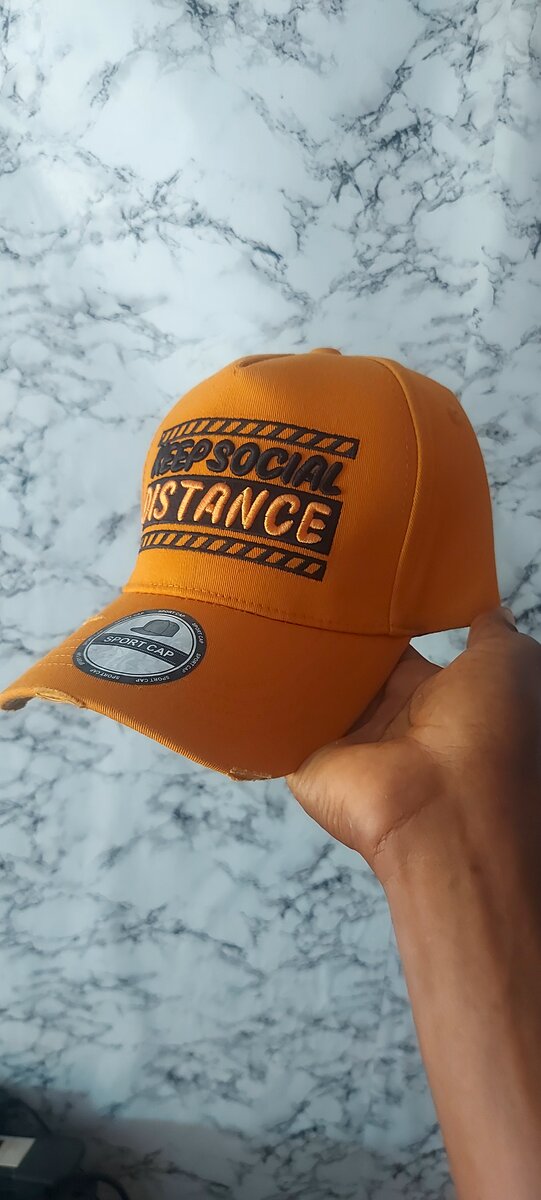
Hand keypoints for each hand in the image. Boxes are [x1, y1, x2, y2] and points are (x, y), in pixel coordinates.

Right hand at [287, 606, 540, 884]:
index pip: (396, 652)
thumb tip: (489, 611)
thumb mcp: (509, 665)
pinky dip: (263, 694)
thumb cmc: (486, 732)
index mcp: (435, 699)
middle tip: (306, 587)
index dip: (379, 619)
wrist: (441, 809)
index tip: (355, 581)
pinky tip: (248, 651)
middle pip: (349, 668)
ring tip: (271, 604)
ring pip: (312, 689)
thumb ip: (492, 634)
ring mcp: (345, 744)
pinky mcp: (305, 762)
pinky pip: (278, 721)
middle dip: (333, 634)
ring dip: (296, 656)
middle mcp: (389, 722)